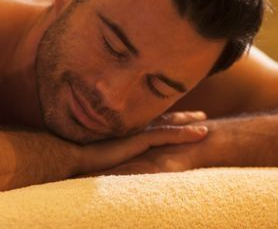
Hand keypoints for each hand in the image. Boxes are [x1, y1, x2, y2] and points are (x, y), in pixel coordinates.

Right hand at [73, 111, 208, 175]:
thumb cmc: (79, 157)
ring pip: (170, 126)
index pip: (148, 124)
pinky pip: (170, 135)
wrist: (73, 156)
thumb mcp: (98, 154)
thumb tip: (106, 162)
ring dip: (189, 124)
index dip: (164, 120)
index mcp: (123, 132)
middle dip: (180, 118)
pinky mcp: (141, 139)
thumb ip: (106, 154)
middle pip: (162, 120)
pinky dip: (187, 133)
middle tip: (197, 115)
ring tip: (205, 124)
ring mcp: (138, 133)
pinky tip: (201, 133)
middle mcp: (133, 129)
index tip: (176, 118)